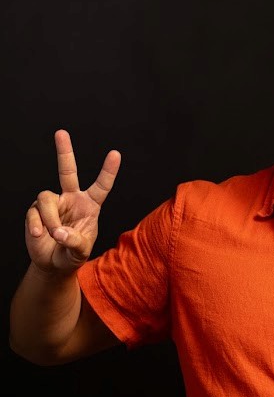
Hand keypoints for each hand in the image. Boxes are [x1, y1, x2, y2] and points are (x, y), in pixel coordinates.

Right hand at [25, 129, 120, 274]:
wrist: (53, 264)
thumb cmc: (72, 253)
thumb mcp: (81, 251)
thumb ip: (75, 242)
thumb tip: (60, 232)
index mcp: (89, 205)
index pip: (101, 186)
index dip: (108, 171)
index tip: (115, 154)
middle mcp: (71, 198)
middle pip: (67, 171)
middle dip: (64, 152)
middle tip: (61, 132)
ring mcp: (53, 203)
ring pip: (46, 198)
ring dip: (49, 219)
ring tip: (53, 235)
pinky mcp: (35, 210)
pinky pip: (34, 212)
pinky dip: (37, 225)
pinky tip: (39, 235)